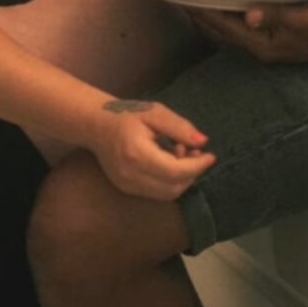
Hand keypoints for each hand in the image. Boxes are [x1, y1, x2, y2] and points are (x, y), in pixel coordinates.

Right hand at [88, 99, 216, 199]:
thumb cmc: (126, 114)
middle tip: (194, 151)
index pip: (176, 171)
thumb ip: (180, 127)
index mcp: (137, 153)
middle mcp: (131, 175)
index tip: (211, 155)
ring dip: (182, 178)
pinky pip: (156, 193)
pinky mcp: (127, 189)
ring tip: (180, 153)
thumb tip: (203, 142)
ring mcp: (127, 185)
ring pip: (167, 194)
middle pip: (174, 187)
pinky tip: (168, 162)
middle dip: (191, 172)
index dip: (197, 166)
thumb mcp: (155, 112)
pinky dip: (169, 181)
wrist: (96, 124)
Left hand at [186, 0, 307, 62]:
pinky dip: (232, 17)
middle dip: (204, 17)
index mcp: (265, 46)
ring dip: (216, 17)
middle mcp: (264, 50)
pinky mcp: (279, 40)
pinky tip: (228, 5)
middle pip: (224, 34)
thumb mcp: (304, 17)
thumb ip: (275, 16)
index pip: (225, 29)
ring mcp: (271, 46)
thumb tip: (248, 16)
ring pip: (233, 32)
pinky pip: (246, 29)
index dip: (204, 13)